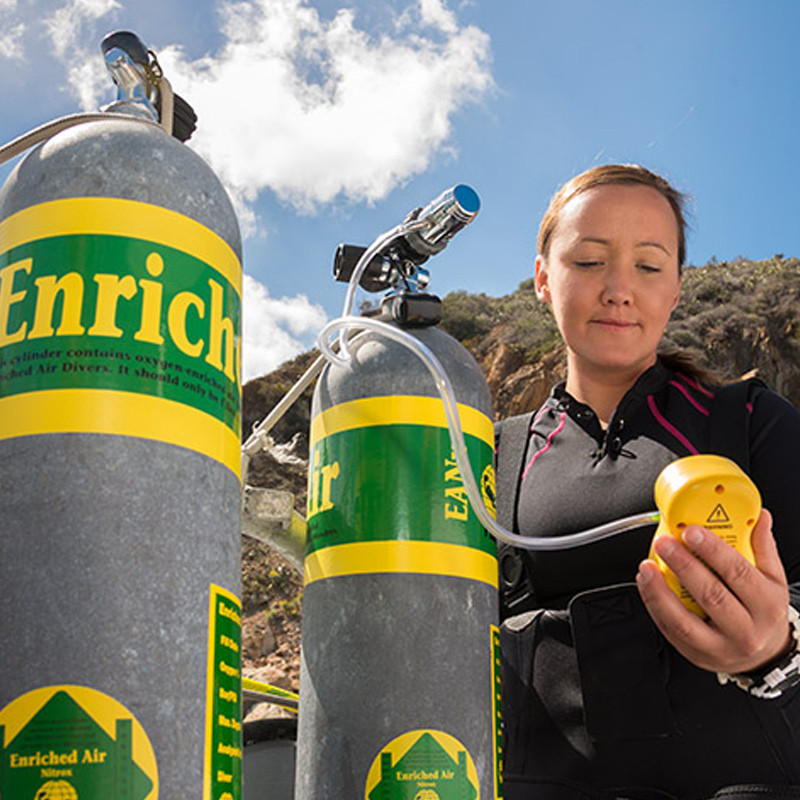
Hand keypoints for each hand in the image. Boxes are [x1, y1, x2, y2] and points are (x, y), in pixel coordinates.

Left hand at [636, 509, 792, 674]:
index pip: (738, 573)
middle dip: (683, 565)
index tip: (691, 531)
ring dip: (660, 592)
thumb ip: (762, 547)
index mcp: (766, 605)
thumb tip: (759, 516)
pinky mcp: (696, 654)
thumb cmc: (764, 612)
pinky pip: (670, 631)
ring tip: (647, 567)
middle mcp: (745, 630)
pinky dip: (654, 606)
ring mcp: (719, 647)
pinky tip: (646, 585)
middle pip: (711, 595)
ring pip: (684, 622)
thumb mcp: (773, 580)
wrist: (764, 655)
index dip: (712, 550)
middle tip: (665, 543)